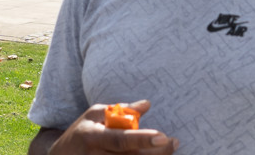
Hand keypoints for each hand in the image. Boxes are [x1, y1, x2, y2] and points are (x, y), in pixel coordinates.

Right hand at [45, 100, 177, 154]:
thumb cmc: (81, 132)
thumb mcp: (93, 115)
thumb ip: (120, 110)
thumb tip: (147, 104)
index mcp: (93, 137)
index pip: (120, 140)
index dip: (141, 139)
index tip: (163, 136)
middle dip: (157, 153)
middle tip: (173, 142)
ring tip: (169, 149)